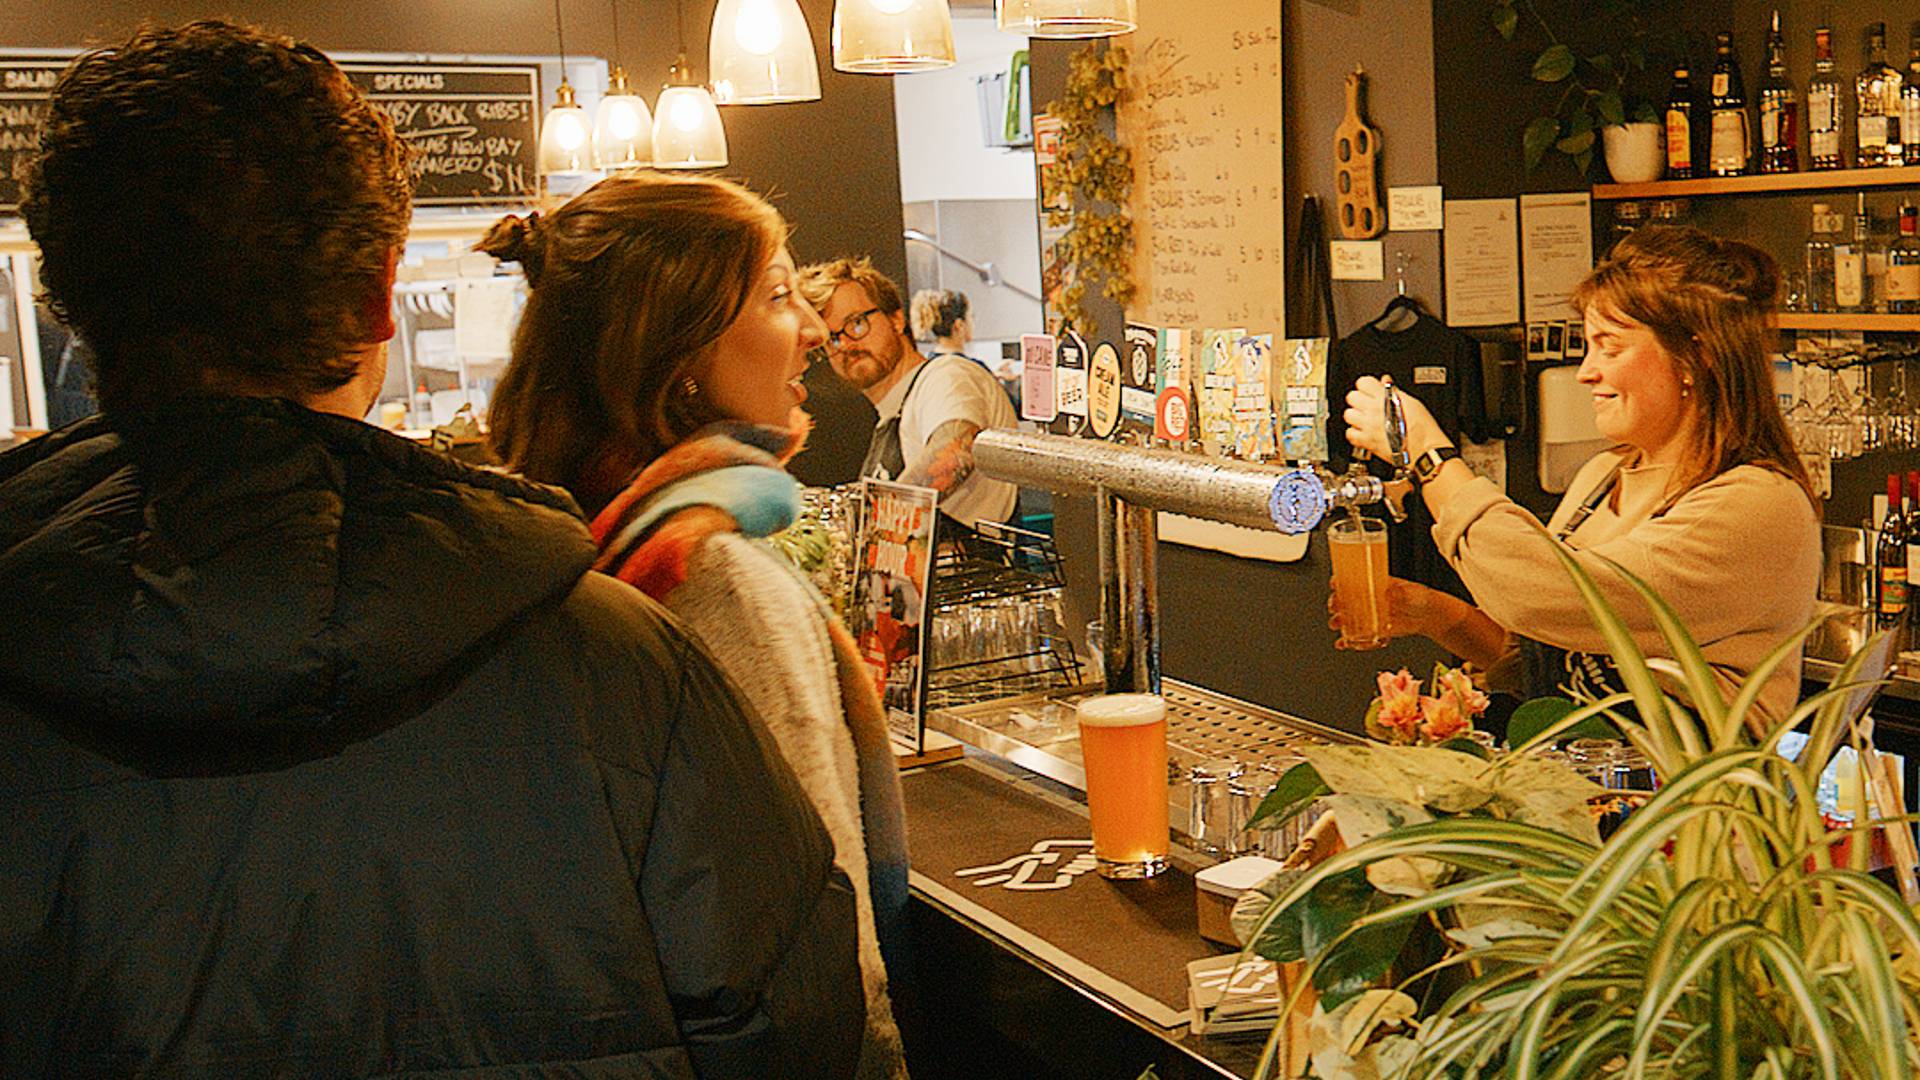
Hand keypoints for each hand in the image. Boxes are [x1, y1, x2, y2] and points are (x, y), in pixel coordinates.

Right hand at [1326, 575, 1444, 648]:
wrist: (1428, 616)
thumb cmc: (1418, 597)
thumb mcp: (1410, 591)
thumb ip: (1400, 592)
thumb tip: (1388, 594)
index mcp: (1372, 586)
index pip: (1350, 581)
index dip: (1339, 583)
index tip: (1334, 585)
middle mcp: (1367, 600)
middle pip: (1343, 601)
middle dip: (1335, 604)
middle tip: (1335, 607)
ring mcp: (1369, 616)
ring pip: (1347, 619)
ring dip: (1338, 622)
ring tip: (1337, 625)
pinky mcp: (1374, 631)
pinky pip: (1357, 637)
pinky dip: (1348, 641)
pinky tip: (1343, 644)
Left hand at [1343, 375, 1449, 462]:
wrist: (1425, 449)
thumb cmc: (1423, 427)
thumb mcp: (1412, 402)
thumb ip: (1394, 390)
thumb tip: (1385, 380)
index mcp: (1385, 398)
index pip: (1363, 382)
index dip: (1365, 386)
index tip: (1369, 390)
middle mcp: (1374, 410)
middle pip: (1351, 397)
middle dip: (1357, 399)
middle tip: (1366, 405)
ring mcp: (1369, 426)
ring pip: (1348, 415)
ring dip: (1354, 416)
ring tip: (1364, 419)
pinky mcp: (1367, 441)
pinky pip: (1350, 434)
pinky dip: (1354, 434)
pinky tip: (1363, 433)